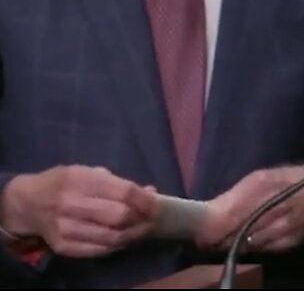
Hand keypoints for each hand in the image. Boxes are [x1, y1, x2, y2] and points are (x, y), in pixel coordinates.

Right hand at [0, 165, 158, 257]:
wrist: (26, 203)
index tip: (157, 205)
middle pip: (119, 217)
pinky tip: (123, 240)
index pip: (124, 192)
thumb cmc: (64, 183)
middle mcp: (71, 204)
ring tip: (141, 230)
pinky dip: (115, 246)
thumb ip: (118, 183)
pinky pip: (97, 250)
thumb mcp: (88, 172)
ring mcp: (65, 227)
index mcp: (80, 179)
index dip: (145, 201)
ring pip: (110, 237)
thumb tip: (151, 192)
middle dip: (141, 220)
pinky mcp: (62, 245)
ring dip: (132, 236)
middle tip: (151, 220)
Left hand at [196, 163, 303, 253]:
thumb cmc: (291, 179)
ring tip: (228, 240)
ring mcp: (284, 226)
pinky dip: (255, 246)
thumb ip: (237, 195)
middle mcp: (274, 207)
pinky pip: (265, 248)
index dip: (212, 228)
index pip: (230, 214)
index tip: (200, 234)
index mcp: (264, 185)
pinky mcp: (291, 240)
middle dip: (220, 238)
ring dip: (236, 243)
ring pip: (250, 243)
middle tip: (209, 240)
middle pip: (237, 231)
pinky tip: (252, 240)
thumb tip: (211, 213)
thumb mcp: (262, 177)